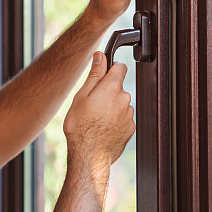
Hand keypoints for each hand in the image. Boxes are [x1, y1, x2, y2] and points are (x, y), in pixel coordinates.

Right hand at [63, 52, 134, 179]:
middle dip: (107, 92)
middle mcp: (125, 99)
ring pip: (120, 104)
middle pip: (118, 88)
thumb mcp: (81, 96)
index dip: (111, 69)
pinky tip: (102, 128)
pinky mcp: (130, 129)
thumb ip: (94, 75)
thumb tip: (100, 56)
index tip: (103, 75)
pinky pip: (123, 119)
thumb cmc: (81, 127)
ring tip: (96, 119)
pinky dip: (115, 121)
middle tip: (92, 104)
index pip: (120, 67)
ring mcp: (129, 115)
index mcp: (111, 88)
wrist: (89, 155)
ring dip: (112, 108)